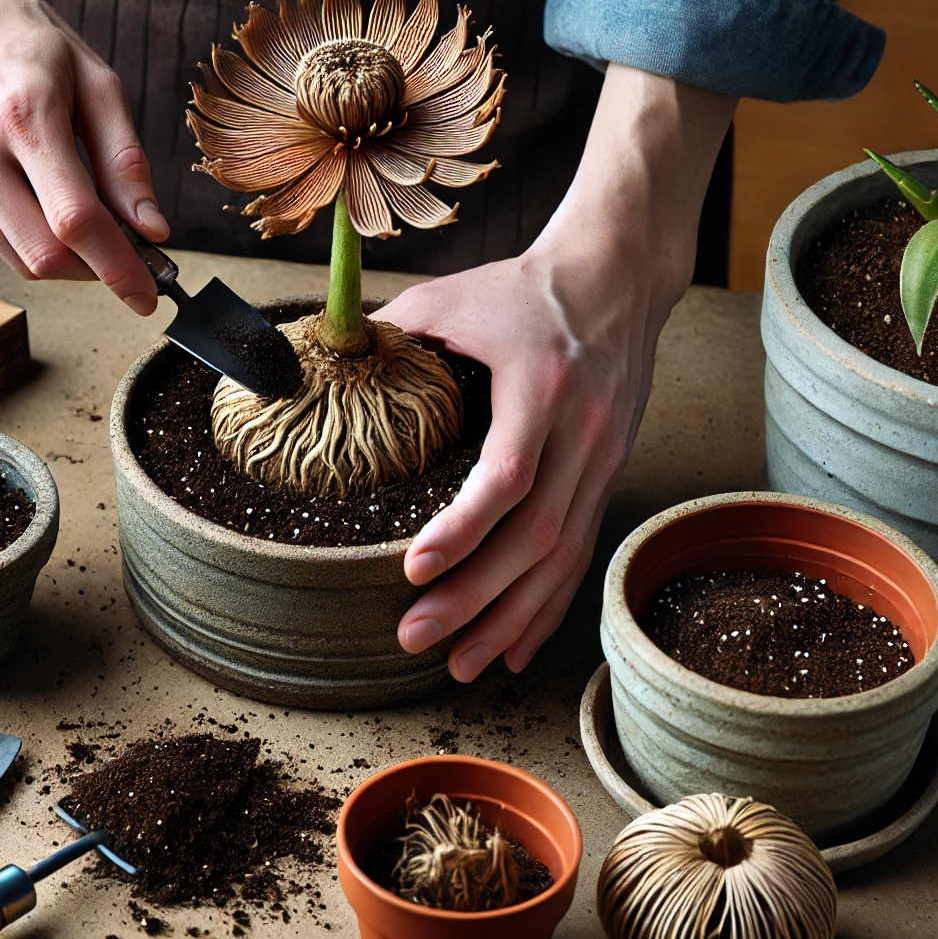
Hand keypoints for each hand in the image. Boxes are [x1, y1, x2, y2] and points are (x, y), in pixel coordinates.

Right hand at [0, 0, 166, 313]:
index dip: (118, 268)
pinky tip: (21, 189)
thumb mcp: (92, 79)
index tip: (147, 297)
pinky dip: (20, 233)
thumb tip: (150, 228)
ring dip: (60, 254)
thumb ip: (124, 158)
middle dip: (94, 269)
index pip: (76, 220)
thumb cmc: (19, 39)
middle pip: (45, 256)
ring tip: (72, 208)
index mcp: (22, 115)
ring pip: (18, 260)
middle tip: (124, 253)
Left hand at [381, 64, 737, 681]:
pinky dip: (547, 608)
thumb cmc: (523, 287)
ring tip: (462, 665)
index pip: (510, 473)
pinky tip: (515, 649)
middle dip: (475, 596)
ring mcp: (604, 460)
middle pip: (536, 535)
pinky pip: (581, 554)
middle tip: (414, 635)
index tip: (414, 566)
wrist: (617, 273)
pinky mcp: (607, 475)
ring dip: (511, 619)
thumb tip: (320, 365)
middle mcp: (584, 431)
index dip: (464, 528)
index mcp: (543, 384)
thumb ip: (387, 334)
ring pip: (563, 558)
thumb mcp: (449, 298)